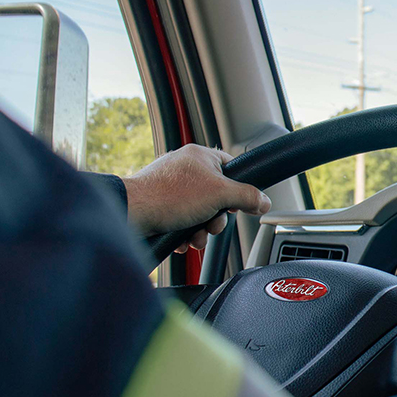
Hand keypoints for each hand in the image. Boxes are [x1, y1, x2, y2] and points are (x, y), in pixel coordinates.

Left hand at [123, 144, 271, 251]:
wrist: (132, 214)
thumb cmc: (169, 197)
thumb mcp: (220, 194)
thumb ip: (248, 196)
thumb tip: (264, 201)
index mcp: (200, 156)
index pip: (231, 168)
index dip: (238, 189)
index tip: (239, 204)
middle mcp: (185, 169)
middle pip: (217, 196)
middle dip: (217, 218)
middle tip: (212, 224)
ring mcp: (170, 187)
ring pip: (200, 212)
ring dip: (202, 230)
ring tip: (195, 237)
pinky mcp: (160, 205)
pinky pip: (183, 220)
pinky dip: (186, 233)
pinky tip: (182, 240)